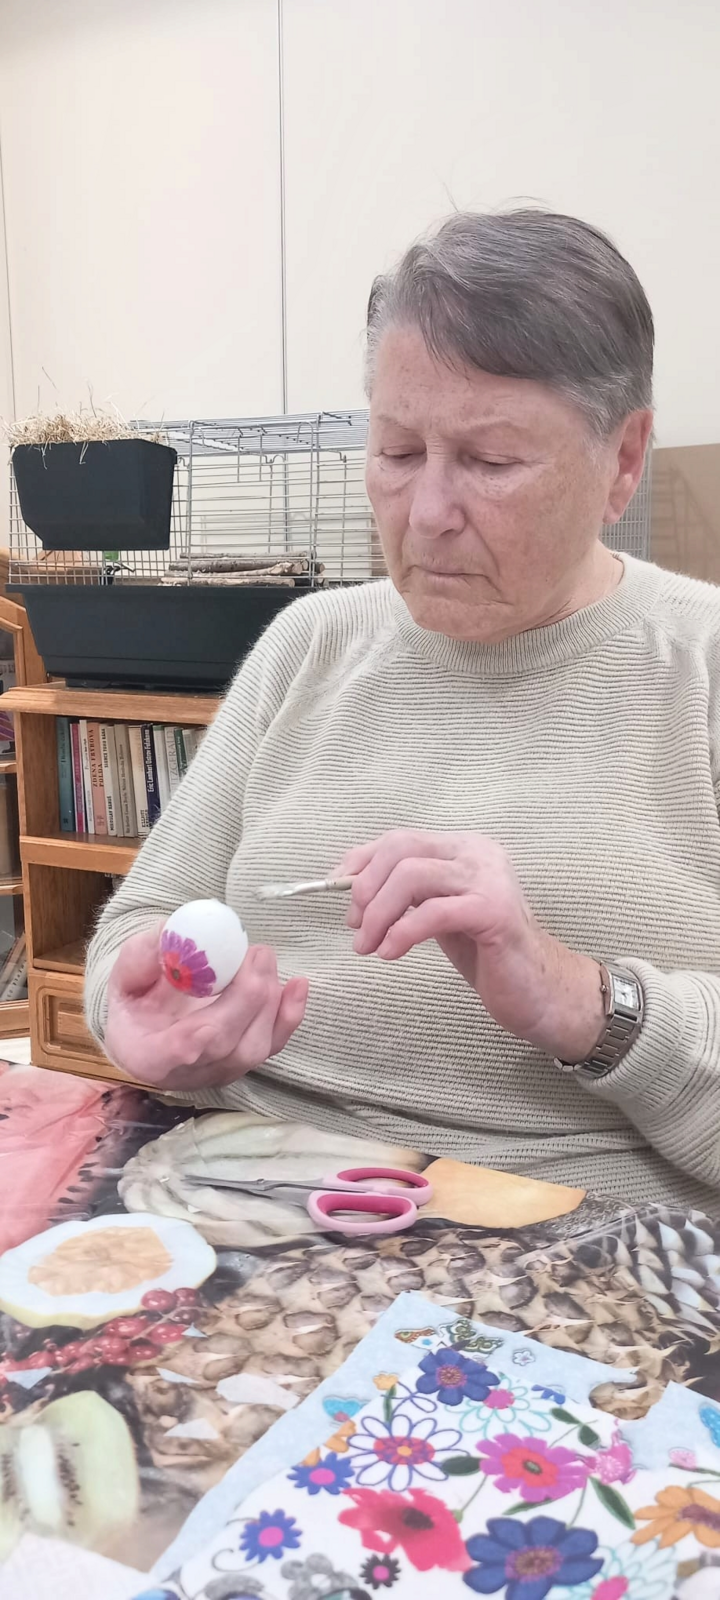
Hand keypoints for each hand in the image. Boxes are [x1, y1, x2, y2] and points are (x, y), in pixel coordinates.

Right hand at [104, 925, 308, 1090]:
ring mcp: (222, 1071)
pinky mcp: (245, 1063)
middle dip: (247, 995)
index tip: (209, 1005)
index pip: (179, 1051)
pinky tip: (298, 984)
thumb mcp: (122, 981)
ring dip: (268, 998)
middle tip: (254, 952)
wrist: (144, 1040)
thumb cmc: (134, 1009)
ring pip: (255, 1045)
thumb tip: (171, 931)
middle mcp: (190, 1072)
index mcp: (150, 1054)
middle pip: (227, 1043)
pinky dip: (289, 1014)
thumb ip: (139, 959)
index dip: (198, 1033)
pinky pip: (274, 1044)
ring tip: (263, 958)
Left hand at [336, 830, 605, 1062]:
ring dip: (377, 914)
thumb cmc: (485, 953)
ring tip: (368, 946)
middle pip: (400, 850)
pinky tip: (390, 954)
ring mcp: (489, 879)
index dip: (360, 862)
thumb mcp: (438, 912)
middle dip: (365, 889)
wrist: (537, 989)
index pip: (399, 839)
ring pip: (411, 876)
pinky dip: (401, 932)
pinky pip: (432, 912)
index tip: (337, 891)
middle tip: (355, 927)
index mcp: (463, 847)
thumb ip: (407, 893)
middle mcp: (478, 852)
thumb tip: (351, 885)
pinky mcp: (493, 911)